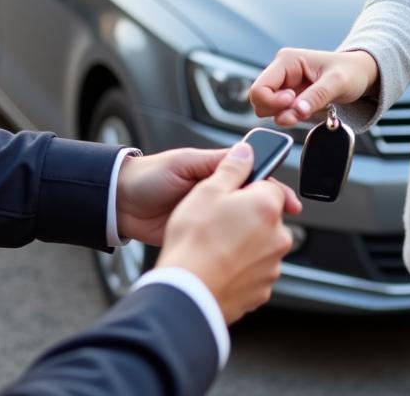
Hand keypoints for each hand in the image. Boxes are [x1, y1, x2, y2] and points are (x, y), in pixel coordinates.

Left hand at [116, 147, 299, 244]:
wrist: (120, 204)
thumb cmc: (149, 176)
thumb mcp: (185, 163)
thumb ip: (215, 162)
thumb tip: (247, 152)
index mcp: (215, 173)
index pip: (253, 179)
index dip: (272, 190)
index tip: (289, 203)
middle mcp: (216, 196)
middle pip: (251, 207)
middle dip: (267, 217)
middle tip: (279, 229)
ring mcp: (209, 219)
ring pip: (240, 228)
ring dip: (253, 236)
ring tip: (263, 246)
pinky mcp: (199, 239)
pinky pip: (223, 245)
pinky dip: (235, 250)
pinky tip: (244, 258)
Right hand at [155, 143, 300, 324]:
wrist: (186, 292)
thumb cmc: (194, 240)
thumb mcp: (207, 189)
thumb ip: (232, 166)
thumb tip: (246, 151)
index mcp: (267, 207)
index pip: (270, 186)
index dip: (248, 187)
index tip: (232, 194)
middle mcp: (277, 238)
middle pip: (266, 217)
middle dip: (246, 216)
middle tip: (217, 218)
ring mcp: (270, 268)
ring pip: (259, 245)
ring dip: (242, 242)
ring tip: (212, 244)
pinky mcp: (260, 292)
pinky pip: (251, 271)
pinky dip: (238, 267)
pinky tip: (215, 264)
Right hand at [249, 47, 378, 127]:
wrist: (361, 74)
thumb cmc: (351, 71)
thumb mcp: (337, 82)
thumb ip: (316, 97)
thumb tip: (296, 111)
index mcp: (286, 60)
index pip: (259, 88)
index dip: (273, 102)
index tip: (295, 104)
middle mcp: (281, 71)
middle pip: (258, 100)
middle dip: (278, 111)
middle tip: (303, 109)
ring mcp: (284, 84)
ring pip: (267, 108)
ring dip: (285, 115)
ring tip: (308, 109)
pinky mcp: (289, 96)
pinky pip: (280, 112)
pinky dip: (291, 117)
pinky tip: (307, 111)